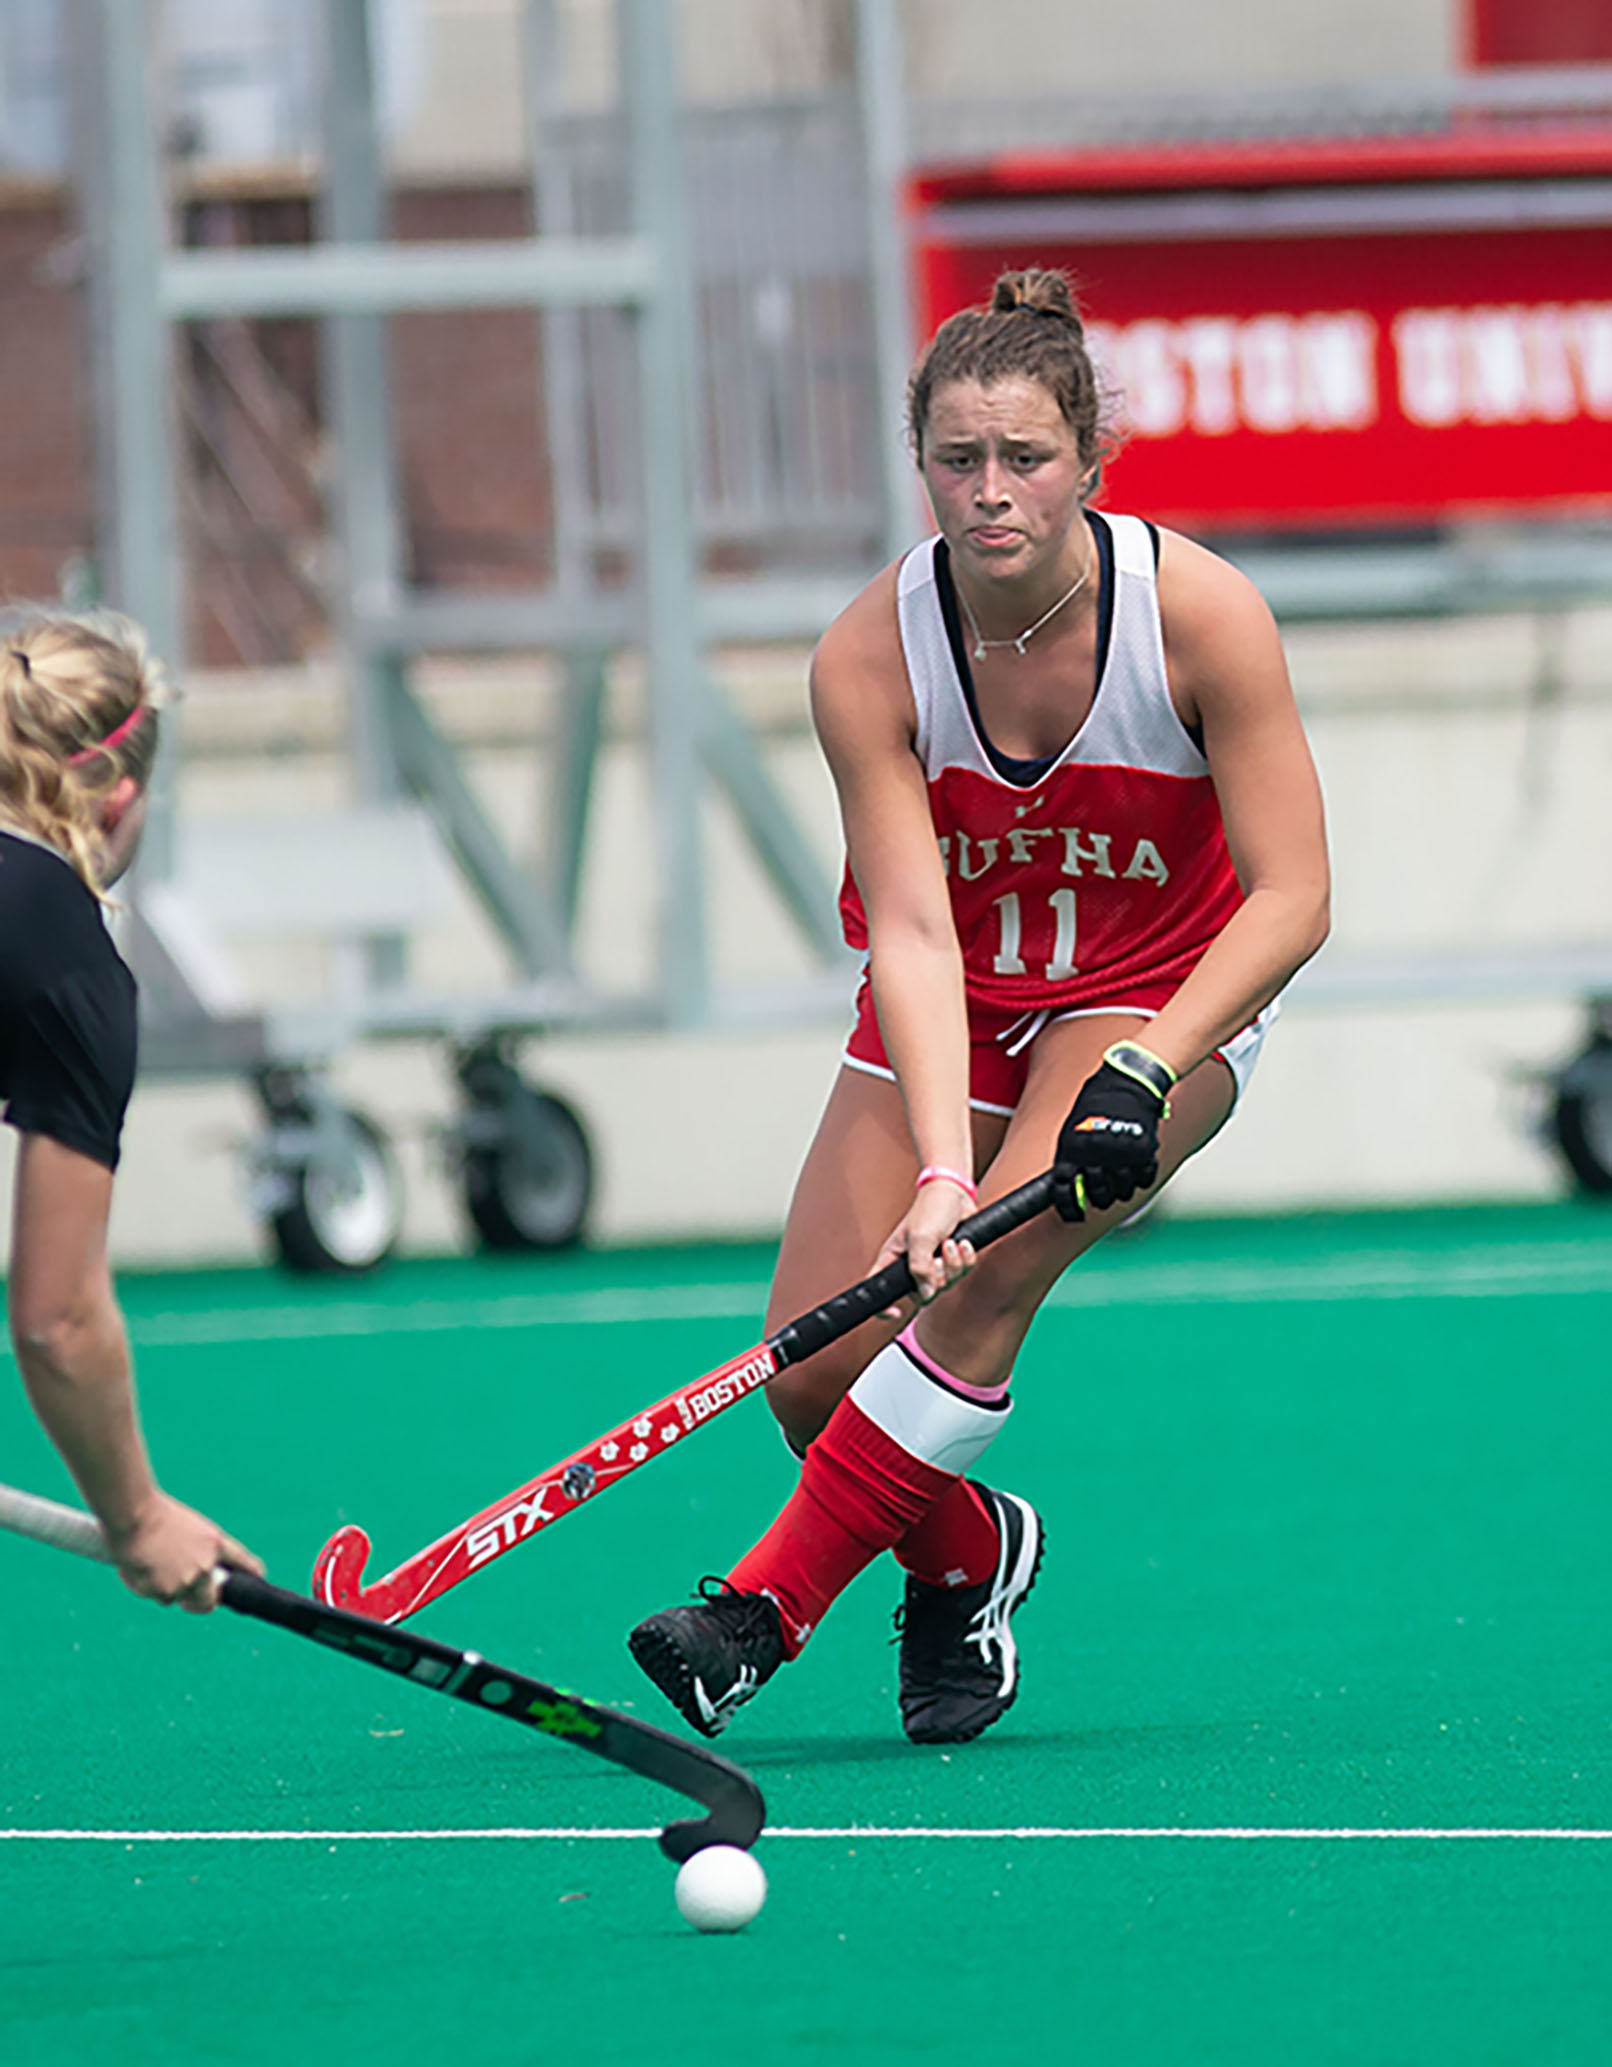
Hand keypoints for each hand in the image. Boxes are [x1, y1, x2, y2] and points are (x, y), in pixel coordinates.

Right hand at [106, 1494, 263, 1613]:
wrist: (134, 1514)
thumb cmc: (150, 1514)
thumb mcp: (182, 1527)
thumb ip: (190, 1550)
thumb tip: (185, 1571)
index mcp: (212, 1543)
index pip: (237, 1559)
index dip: (248, 1569)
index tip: (258, 1574)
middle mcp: (205, 1564)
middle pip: (209, 1599)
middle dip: (198, 1602)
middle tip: (185, 1598)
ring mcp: (187, 1580)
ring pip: (174, 1597)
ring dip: (162, 1588)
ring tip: (149, 1563)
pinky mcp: (166, 1590)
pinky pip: (155, 1596)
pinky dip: (144, 1586)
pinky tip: (138, 1566)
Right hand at [873, 1178, 976, 1316]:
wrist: (955, 1192)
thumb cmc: (931, 1209)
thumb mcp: (921, 1237)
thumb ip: (920, 1267)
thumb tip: (927, 1294)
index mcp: (893, 1260)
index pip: (880, 1290)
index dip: (884, 1307)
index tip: (896, 1312)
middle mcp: (911, 1265)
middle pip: (923, 1293)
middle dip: (937, 1276)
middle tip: (938, 1256)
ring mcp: (933, 1263)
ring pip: (946, 1283)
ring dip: (953, 1263)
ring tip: (951, 1242)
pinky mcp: (952, 1259)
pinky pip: (962, 1272)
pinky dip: (966, 1259)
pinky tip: (963, 1242)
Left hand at [1052, 1047, 1171, 1221]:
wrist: (1127, 1081)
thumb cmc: (1096, 1102)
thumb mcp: (1072, 1126)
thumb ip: (1071, 1156)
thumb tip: (1068, 1187)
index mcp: (1071, 1148)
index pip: (1064, 1190)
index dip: (1068, 1208)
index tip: (1074, 1215)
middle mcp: (1094, 1154)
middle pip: (1096, 1195)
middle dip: (1099, 1199)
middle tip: (1102, 1196)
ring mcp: (1120, 1155)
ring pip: (1122, 1192)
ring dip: (1121, 1191)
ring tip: (1120, 1180)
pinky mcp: (1144, 1152)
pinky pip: (1143, 1180)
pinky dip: (1140, 1180)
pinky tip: (1136, 1171)